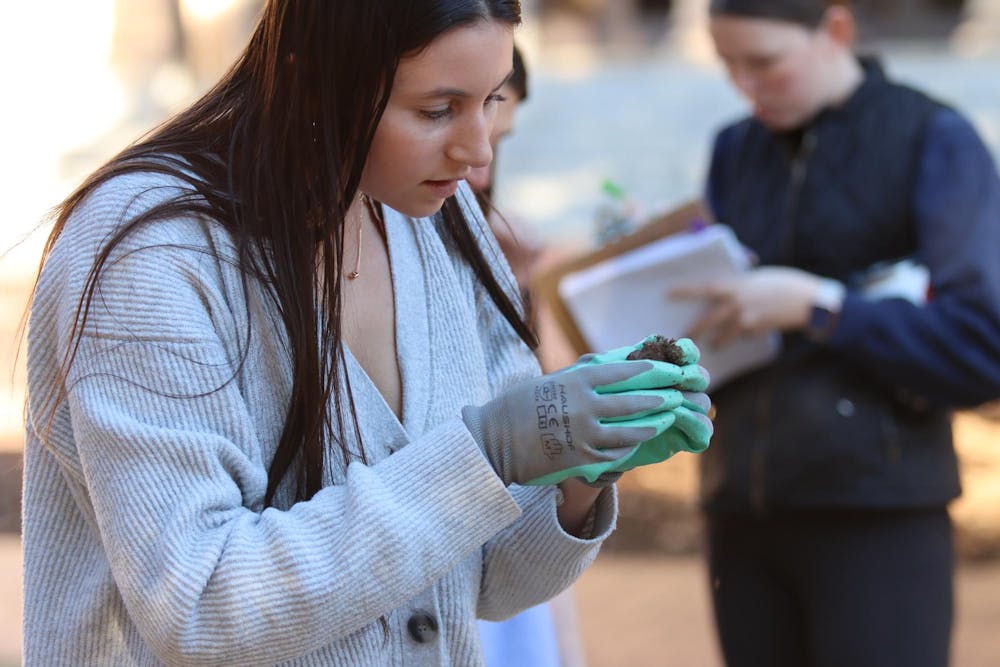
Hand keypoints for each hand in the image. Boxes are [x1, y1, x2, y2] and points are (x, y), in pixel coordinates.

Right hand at [462, 360, 681, 486]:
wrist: (493, 441)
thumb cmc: (518, 406)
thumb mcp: (549, 381)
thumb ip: (580, 377)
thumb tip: (611, 365)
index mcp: (576, 381)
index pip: (624, 371)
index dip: (651, 370)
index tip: (669, 368)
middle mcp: (584, 406)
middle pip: (634, 401)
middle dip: (661, 397)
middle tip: (679, 394)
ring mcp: (584, 434)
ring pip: (631, 431)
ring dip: (653, 424)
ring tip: (665, 419)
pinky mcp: (582, 459)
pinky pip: (617, 453)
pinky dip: (630, 447)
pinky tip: (638, 442)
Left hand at [671, 266, 823, 346]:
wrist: (808, 300)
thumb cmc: (784, 282)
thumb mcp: (759, 277)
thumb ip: (742, 284)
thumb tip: (728, 290)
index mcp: (736, 285)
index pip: (705, 288)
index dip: (686, 290)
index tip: (668, 293)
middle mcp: (738, 301)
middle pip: (709, 319)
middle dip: (696, 329)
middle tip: (683, 337)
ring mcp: (747, 317)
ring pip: (725, 333)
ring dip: (718, 340)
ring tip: (713, 345)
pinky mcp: (757, 329)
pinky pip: (744, 335)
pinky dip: (743, 335)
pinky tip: (748, 335)